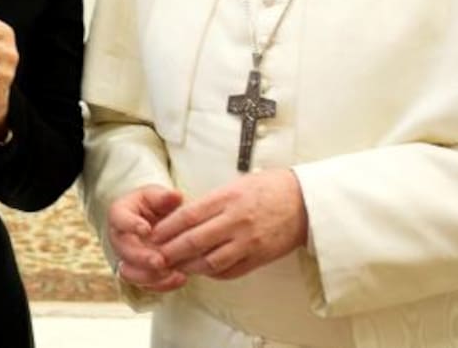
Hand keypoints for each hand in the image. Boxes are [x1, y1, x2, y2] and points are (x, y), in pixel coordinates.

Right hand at [107, 185, 187, 291]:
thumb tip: (175, 196)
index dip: (130, 225)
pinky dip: (162, 285)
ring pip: (131, 273)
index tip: (146, 229)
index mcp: (120, 215)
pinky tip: (180, 278)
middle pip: (124, 251)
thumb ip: (164, 197)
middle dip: (142, 258)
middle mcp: (119, 239)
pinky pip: (146, 284)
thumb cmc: (154, 205)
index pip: (119, 219)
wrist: (156, 221)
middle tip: (160, 260)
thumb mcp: (158, 195)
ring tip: (172, 273)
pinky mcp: (139, 273)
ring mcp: (127, 258)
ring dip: (150, 276)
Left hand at [149, 168, 307, 279]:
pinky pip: (230, 271)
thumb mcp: (237, 184)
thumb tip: (183, 215)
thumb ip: (212, 202)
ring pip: (210, 261)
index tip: (153, 234)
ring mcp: (248, 241)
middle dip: (171, 251)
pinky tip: (202, 270)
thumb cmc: (269, 188)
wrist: (305, 201)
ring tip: (175, 267)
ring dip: (189, 266)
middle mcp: (236, 221)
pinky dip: (212, 273)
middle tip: (155, 256)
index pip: (188, 216)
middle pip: (194, 241)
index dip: (167, 228)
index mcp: (228, 198)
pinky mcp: (259, 257)